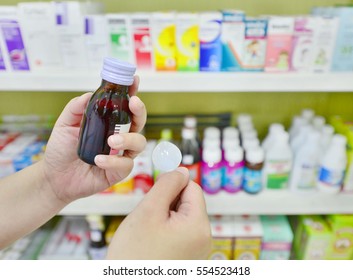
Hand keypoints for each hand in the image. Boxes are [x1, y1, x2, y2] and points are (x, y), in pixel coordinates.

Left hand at [42, 76, 146, 203]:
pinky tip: (98, 160)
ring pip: (139, 142)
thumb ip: (75, 108)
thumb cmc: (61, 150)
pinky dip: (113, 161)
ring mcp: (120, 154)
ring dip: (128, 139)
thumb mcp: (64, 124)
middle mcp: (118, 136)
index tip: (134, 80)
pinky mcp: (118, 172)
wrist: (54, 177)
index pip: (125, 106)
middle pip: (139, 122)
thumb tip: (90, 94)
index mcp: (108, 123)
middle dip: (140, 111)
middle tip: (133, 103)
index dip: (132, 92)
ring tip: (111, 142)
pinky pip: (125, 164)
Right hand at [106, 167, 211, 259]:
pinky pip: (178, 232)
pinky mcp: (188, 257)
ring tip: (148, 233)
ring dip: (164, 217)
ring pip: (181, 216)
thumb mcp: (149, 211)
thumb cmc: (135, 256)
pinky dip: (164, 230)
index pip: (192, 188)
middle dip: (166, 203)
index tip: (155, 191)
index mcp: (199, 225)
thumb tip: (181, 170)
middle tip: (148, 219)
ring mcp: (197, 250)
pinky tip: (151, 241)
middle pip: (187, 202)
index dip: (172, 185)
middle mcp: (203, 238)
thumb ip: (167, 185)